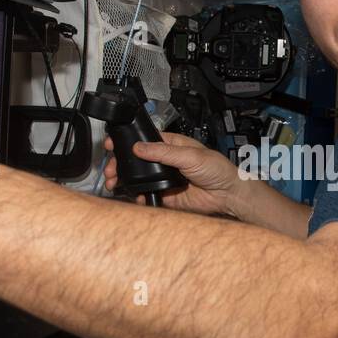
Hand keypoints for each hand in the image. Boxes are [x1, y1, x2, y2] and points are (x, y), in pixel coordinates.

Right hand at [103, 131, 240, 216]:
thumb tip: (140, 147)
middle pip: (137, 161)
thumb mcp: (191, 155)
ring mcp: (164, 179)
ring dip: (125, 180)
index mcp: (171, 146)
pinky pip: (147, 195)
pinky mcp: (166, 196)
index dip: (128, 142)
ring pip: (139, 178)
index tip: (112, 144)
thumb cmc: (218, 169)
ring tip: (114, 182)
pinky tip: (135, 195)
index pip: (144, 141)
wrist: (227, 194)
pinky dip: (138, 196)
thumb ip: (164, 152)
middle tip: (110, 169)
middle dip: (121, 164)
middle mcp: (166, 162)